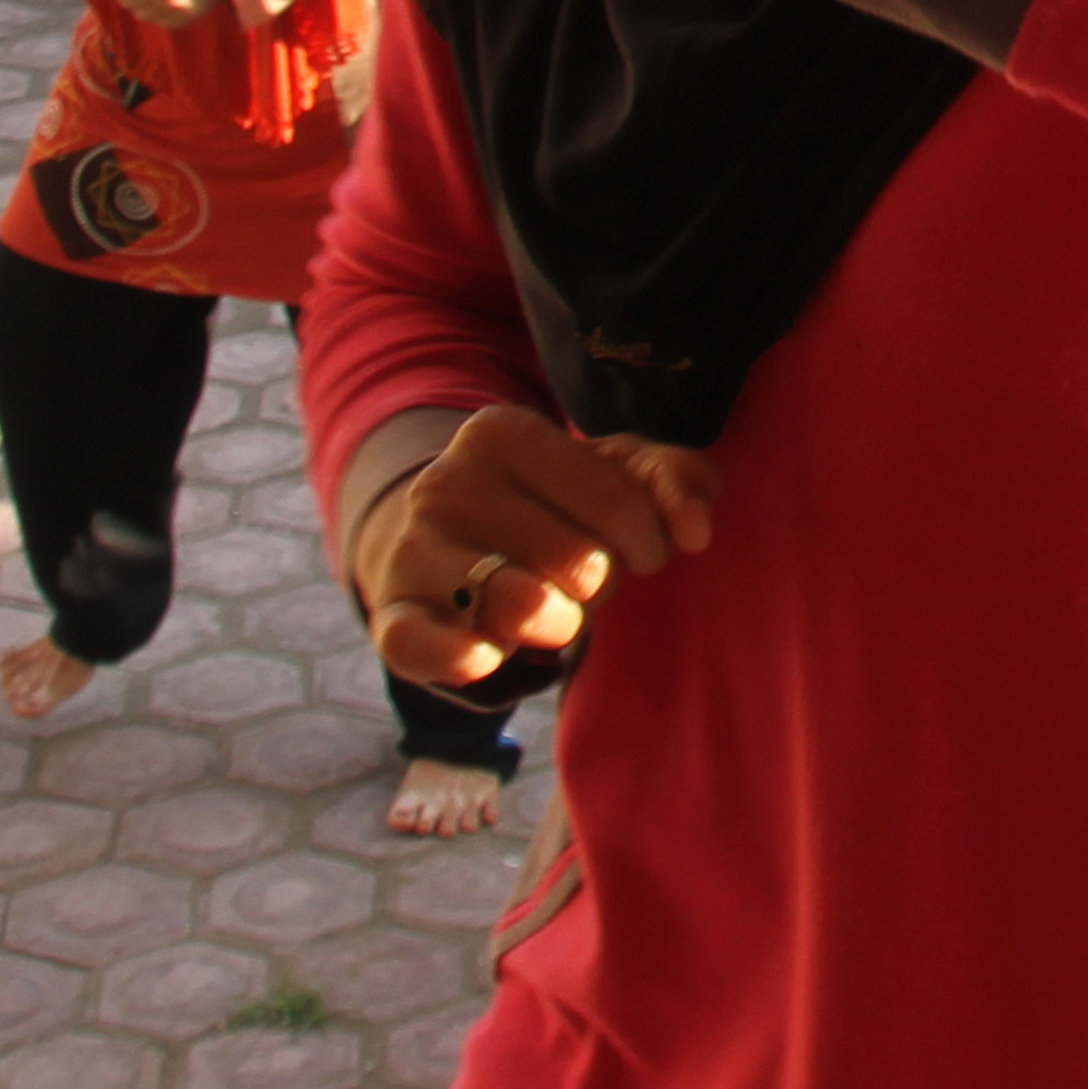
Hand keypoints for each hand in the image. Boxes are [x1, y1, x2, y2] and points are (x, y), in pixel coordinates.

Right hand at [352, 405, 716, 691]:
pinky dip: (462, 656)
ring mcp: (413, 549)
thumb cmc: (550, 504)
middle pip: (580, 563)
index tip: (640, 546)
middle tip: (581, 577)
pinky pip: (422, 644)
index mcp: (501, 431)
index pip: (619, 502)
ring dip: (560, 624)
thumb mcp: (616, 471)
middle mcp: (446, 482)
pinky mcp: (392, 615)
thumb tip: (695, 529)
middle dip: (601, 583)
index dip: (648, 539)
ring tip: (551, 608)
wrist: (438, 540)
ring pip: (525, 605)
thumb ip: (677, 479)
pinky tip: (487, 653)